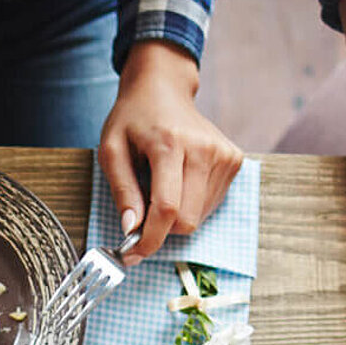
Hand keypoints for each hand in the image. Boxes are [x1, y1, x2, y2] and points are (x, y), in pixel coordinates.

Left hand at [99, 41, 242, 258]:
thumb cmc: (133, 119)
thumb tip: (131, 229)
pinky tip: (180, 181)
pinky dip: (191, 204)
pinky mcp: (233, 160)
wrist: (163, 89)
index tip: (132, 255)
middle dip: (161, 229)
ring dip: (176, 215)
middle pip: (186, 219)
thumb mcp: (111, 151)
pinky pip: (211, 204)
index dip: (150, 239)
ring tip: (161, 187)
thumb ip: (122, 191)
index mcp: (170, 144)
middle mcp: (204, 148)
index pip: (167, 208)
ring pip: (199, 216)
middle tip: (141, 217)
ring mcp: (224, 154)